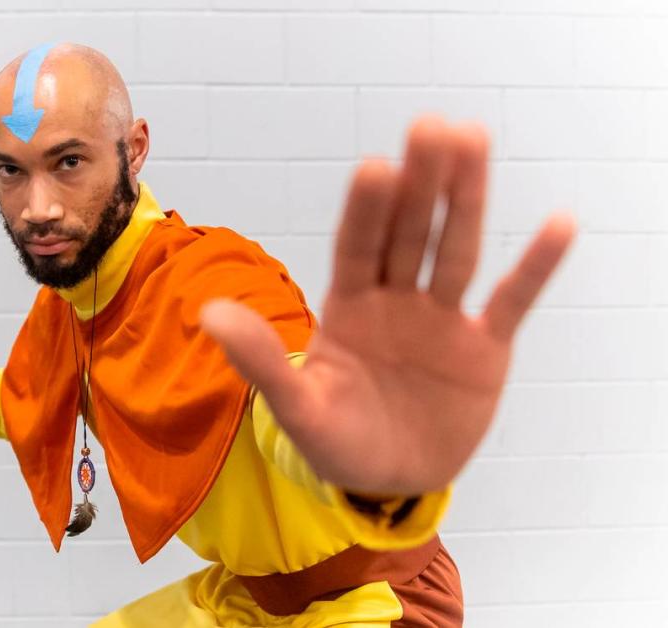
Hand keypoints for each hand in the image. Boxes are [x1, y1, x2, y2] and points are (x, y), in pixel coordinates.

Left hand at [201, 116, 575, 495]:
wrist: (387, 481)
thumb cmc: (335, 441)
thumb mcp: (296, 408)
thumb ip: (262, 361)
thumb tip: (207, 313)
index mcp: (348, 307)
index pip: (357, 248)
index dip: (366, 211)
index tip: (375, 167)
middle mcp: (395, 300)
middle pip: (408, 233)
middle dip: (420, 184)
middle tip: (432, 127)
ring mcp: (441, 320)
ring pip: (455, 250)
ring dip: (467, 199)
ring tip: (475, 140)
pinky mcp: (484, 349)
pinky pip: (511, 301)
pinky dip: (534, 267)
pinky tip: (559, 223)